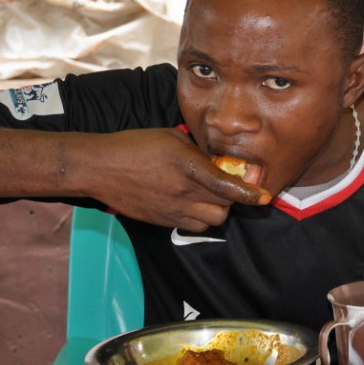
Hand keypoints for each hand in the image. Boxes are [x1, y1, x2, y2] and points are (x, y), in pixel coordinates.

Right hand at [84, 128, 271, 229]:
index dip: (249, 193)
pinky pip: (193, 225)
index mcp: (187, 167)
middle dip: (232, 199)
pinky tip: (190, 202)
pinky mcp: (162, 221)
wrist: (100, 168)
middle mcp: (183, 192)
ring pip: (211, 220)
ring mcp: (172, 210)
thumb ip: (196, 152)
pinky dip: (199, 217)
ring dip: (216, 209)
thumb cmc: (133, 146)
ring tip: (207, 194)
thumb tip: (214, 161)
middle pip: (224, 208)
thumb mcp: (170, 138)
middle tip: (226, 186)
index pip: (227, 185)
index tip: (264, 196)